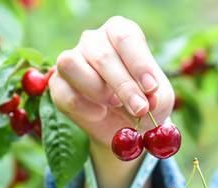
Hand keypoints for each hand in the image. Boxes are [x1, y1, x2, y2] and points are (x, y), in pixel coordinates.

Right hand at [48, 16, 173, 147]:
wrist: (125, 126)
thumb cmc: (144, 102)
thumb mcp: (159, 98)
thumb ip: (155, 96)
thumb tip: (148, 99)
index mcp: (119, 32)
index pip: (125, 37)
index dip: (138, 63)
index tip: (151, 88)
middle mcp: (93, 40)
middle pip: (102, 55)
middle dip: (124, 86)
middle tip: (140, 109)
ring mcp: (71, 60)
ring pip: (71, 64)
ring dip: (97, 89)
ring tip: (115, 104)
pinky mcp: (58, 85)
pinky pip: (64, 93)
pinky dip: (84, 108)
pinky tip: (100, 114)